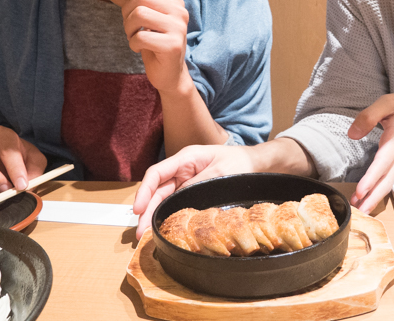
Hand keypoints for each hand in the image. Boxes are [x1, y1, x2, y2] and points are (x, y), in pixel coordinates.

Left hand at [115, 0, 189, 92]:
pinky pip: (140, 37)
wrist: (170, 74)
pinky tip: (139, 48)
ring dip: (128, 28)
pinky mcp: (172, 46)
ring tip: (135, 36)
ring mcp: (178, 28)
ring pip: (138, 14)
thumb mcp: (161, 15)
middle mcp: (180, 12)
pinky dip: (132, 44)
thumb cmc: (159, 42)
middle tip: (130, 26)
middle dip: (126, 12)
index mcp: (176, 1)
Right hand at [132, 145, 255, 238]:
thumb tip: (178, 200)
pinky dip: (166, 215)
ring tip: (146, 234)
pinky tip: (162, 228)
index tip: (138, 209)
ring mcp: (185, 181)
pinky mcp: (190, 191)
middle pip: (157, 190)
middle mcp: (181, 170)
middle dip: (146, 211)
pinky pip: (174, 203)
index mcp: (186, 158)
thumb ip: (198, 185)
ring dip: (154, 215)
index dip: (144, 191)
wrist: (254, 165)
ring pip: (163, 198)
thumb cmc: (238, 164)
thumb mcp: (220, 173)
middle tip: (140, 232)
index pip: (157, 173)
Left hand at [346, 93, 393, 213]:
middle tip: (358, 211)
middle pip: (386, 180)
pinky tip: (366, 198)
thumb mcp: (388, 102)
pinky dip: (377, 191)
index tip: (361, 191)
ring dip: (374, 198)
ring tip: (359, 210)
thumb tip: (352, 134)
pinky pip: (387, 179)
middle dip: (372, 197)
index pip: (382, 162)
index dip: (371, 177)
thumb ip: (369, 116)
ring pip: (387, 183)